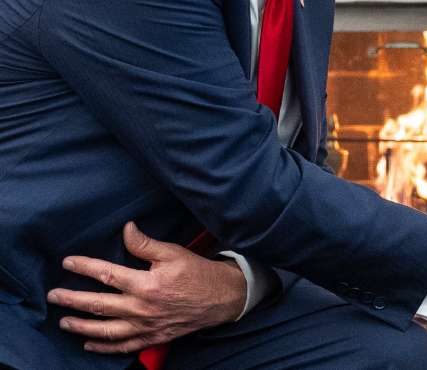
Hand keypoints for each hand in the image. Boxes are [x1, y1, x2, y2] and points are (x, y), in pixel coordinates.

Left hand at [47, 222, 246, 353]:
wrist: (223, 298)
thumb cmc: (198, 273)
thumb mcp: (174, 252)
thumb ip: (146, 244)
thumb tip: (126, 230)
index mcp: (146, 284)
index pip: (107, 275)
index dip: (84, 267)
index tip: (68, 263)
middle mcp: (142, 308)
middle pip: (99, 305)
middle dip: (72, 300)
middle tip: (53, 296)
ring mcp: (146, 326)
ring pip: (105, 330)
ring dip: (81, 327)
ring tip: (64, 322)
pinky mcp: (153, 337)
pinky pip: (124, 346)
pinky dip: (104, 348)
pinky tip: (90, 344)